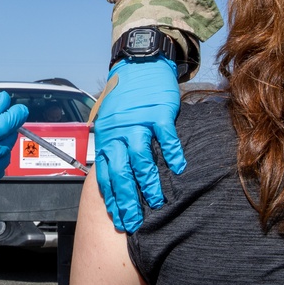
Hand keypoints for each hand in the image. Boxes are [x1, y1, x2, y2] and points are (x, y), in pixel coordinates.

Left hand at [93, 56, 182, 232]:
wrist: (139, 63)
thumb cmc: (127, 97)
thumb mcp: (113, 121)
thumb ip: (115, 145)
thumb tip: (118, 175)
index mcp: (106, 136)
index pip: (105, 173)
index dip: (112, 198)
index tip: (118, 218)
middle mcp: (119, 130)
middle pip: (120, 170)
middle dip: (126, 199)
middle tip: (133, 221)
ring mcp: (139, 121)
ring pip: (140, 157)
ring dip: (147, 182)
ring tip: (156, 201)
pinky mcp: (158, 111)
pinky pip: (165, 136)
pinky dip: (172, 153)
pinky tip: (178, 169)